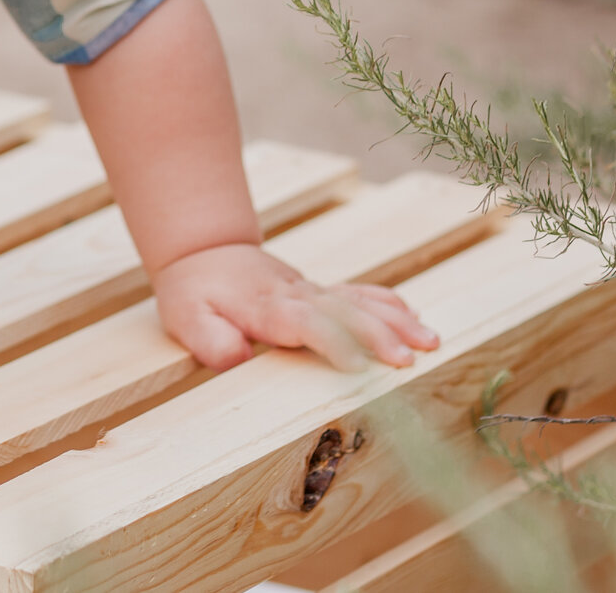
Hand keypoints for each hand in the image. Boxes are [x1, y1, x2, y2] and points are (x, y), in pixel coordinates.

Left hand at [152, 242, 439, 372]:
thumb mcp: (186, 318)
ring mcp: (313, 291)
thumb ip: (209, 339)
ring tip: (430, 340)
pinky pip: (359, 294)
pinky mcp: (320, 291)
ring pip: (360, 302)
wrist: (203, 252)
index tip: (358, 364)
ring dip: (396, 320)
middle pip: (345, 313)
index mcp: (267, 308)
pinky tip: (415, 318)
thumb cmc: (194, 292)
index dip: (333, 341)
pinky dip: (388, 304)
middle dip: (379, 335)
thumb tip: (235, 357)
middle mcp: (297, 296)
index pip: (306, 323)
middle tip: (410, 358)